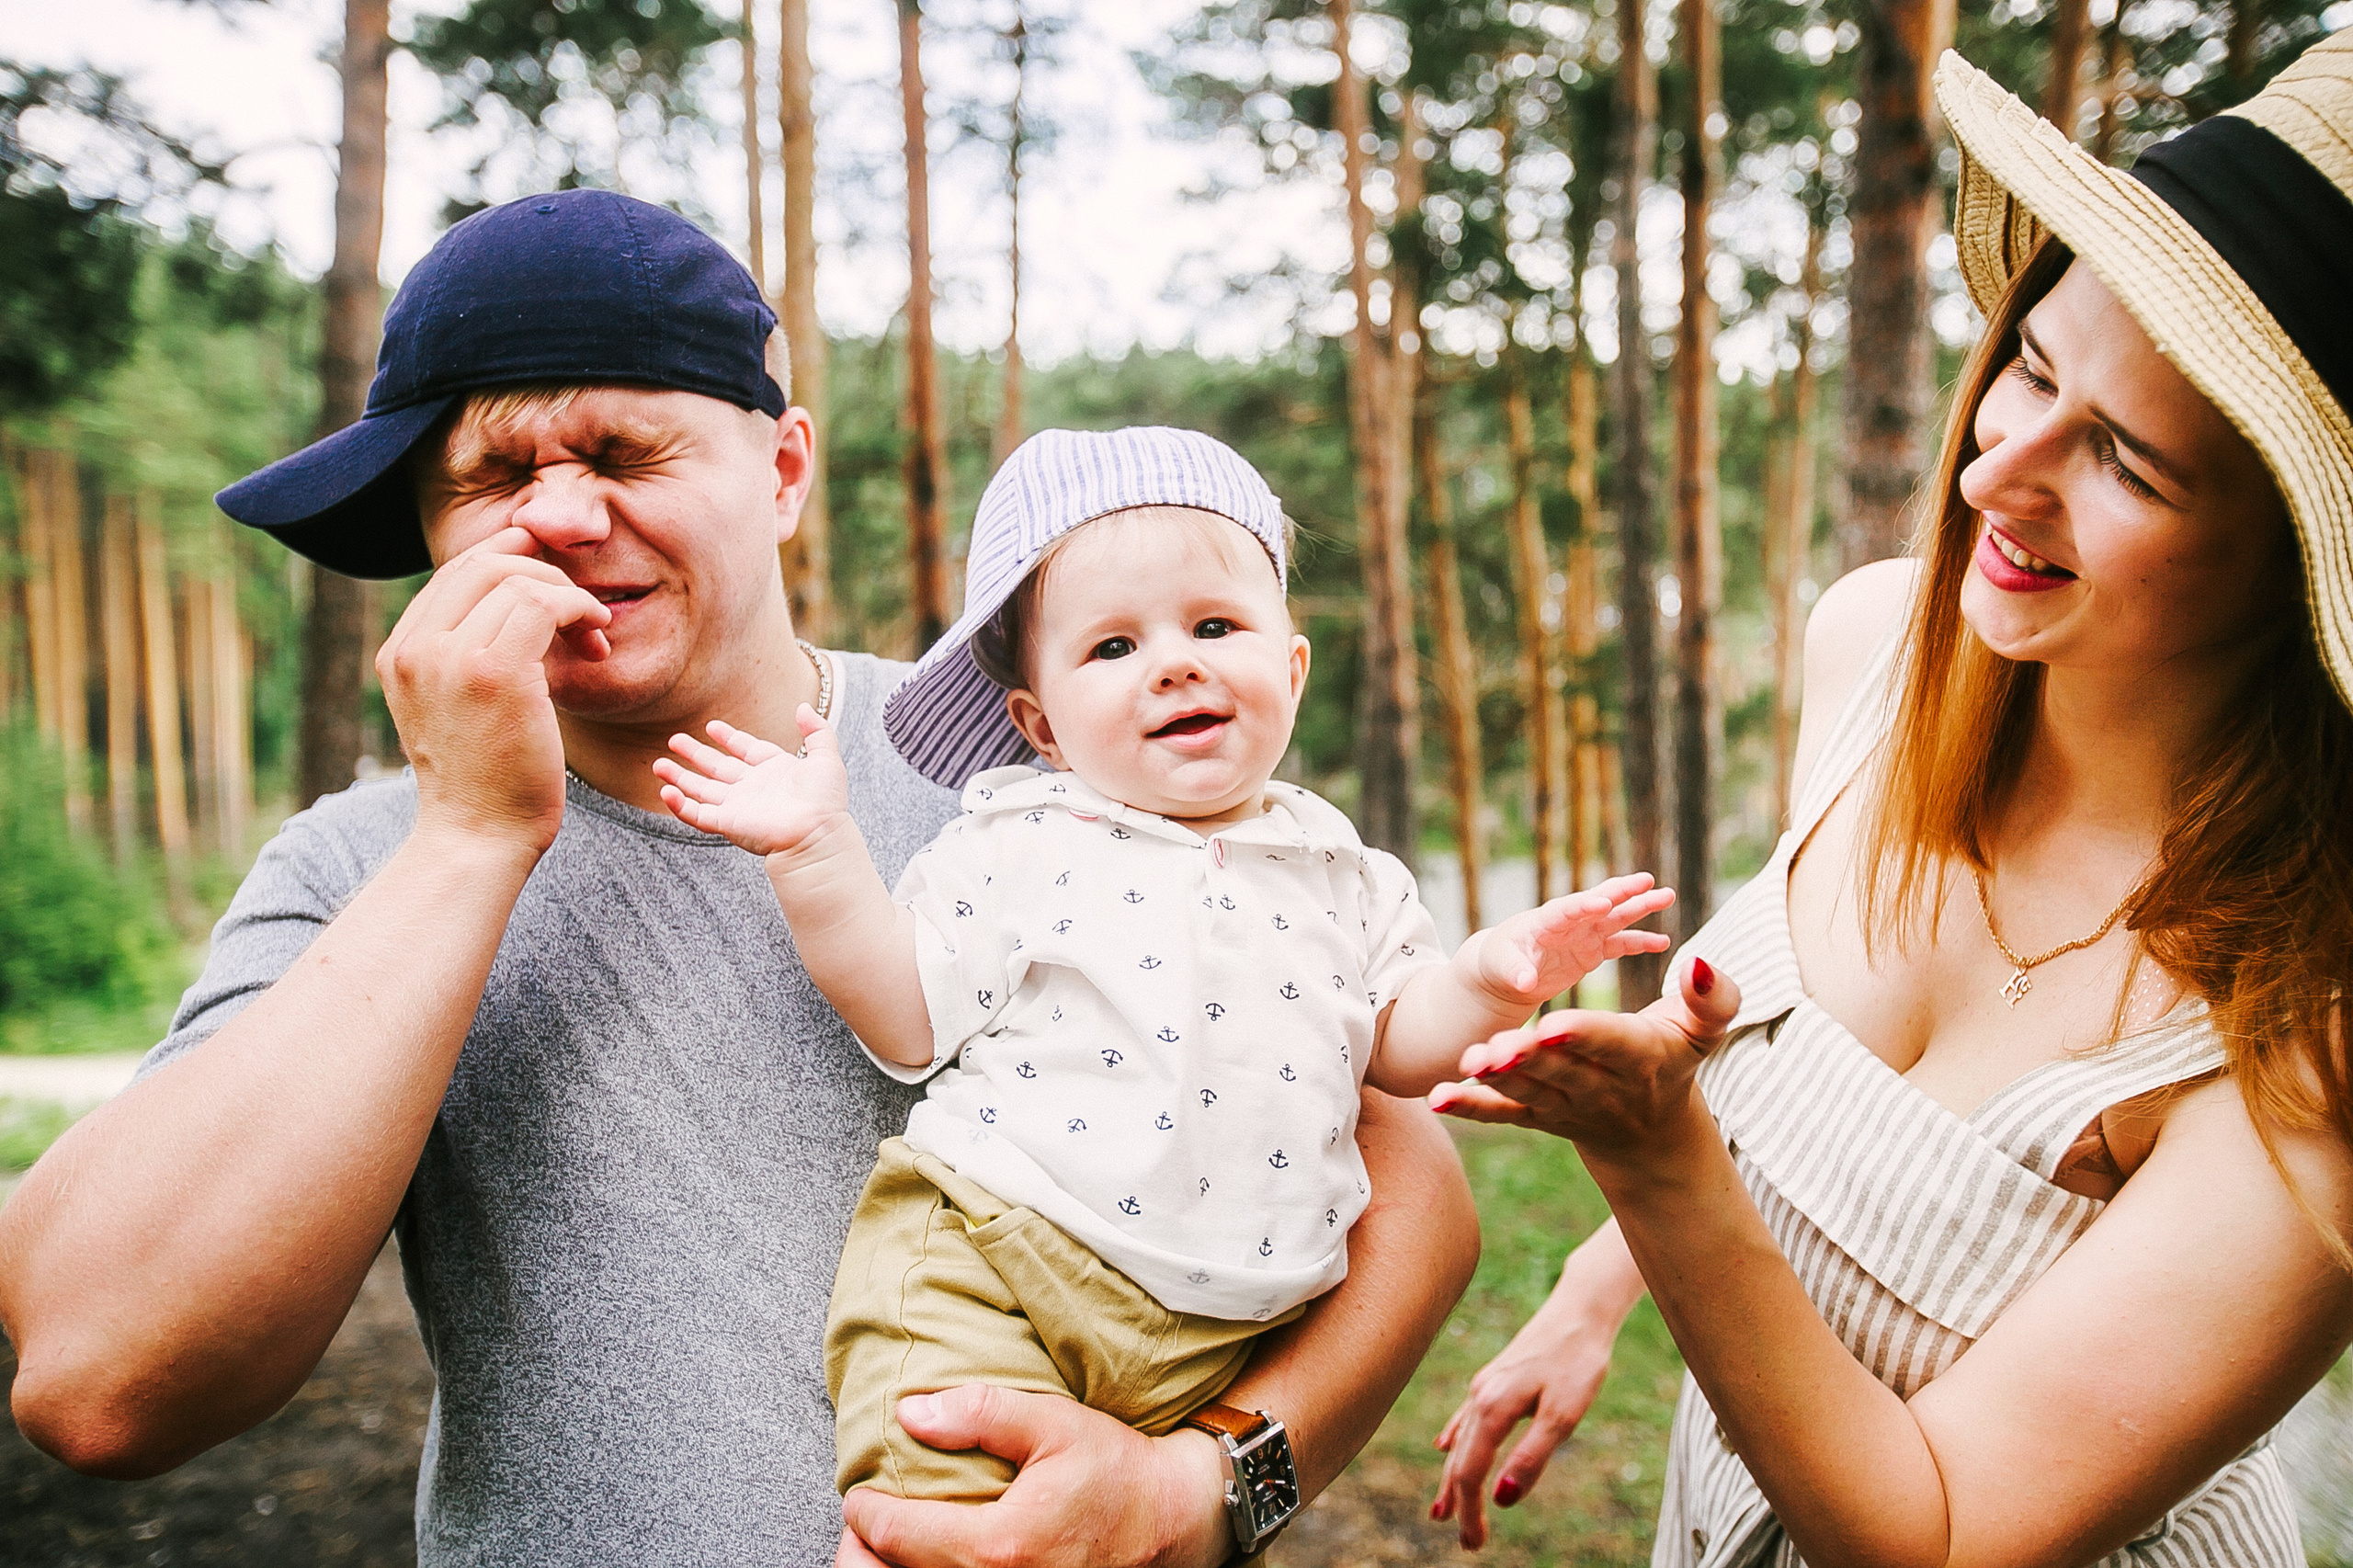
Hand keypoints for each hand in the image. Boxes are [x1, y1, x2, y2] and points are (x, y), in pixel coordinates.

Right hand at [376, 526, 611, 852]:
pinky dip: (579, 608)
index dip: (509, 559)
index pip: (455, 573)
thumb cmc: (484, 779)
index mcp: (399, 655)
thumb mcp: (454, 707)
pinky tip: (597, 636)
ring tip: (592, 634)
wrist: (479, 837)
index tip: (551, 578)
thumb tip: (507, 595)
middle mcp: (415, 650)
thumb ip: (464, 654)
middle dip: (541, 572)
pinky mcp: (496, 673)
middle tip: (577, 610)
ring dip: (569, 596)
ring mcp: (451, 659)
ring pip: (518, 580)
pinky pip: (544, 603)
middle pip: (483, 564)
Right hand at [652, 708, 845, 855]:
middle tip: (674, 740)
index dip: (729, 738)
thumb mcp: (826, 757)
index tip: (711, 726)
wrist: (816, 833)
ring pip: (701, 790)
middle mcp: (753, 787)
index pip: (746, 750)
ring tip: (658, 764)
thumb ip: (816, 730)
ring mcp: (738, 805)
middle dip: (695, 754)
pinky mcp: (727, 822)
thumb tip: (801, 706)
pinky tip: (665, 791)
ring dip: (679, 777)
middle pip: (717, 768)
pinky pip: (697, 813)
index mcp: (775, 770)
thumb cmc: (824, 800)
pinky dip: (679, 805)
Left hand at [840, 1385, 1230, 1567]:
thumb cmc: (1115, 1468)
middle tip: (862, 1525)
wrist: (1173, 1520)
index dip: (866, 1511)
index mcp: (1000, 1544)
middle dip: (865, 1554)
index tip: (860, 1492)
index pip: (899, 1535)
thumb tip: (910, 1414)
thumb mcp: (1053, 1423)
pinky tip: (929, 1557)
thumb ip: (980, 1413)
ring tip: (887, 1544)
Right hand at [1431, 1290, 1618, 1549]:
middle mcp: (1480, 1398)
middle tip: (1467, 1544)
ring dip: (1452, 1478)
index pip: (1471, 1473)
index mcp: (1493, 1410)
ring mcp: (1485, 1386)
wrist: (1581, 1309)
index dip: (1471, 1512)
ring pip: (1461, 1441)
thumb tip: (1501, 1498)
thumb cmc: (1578, 1361)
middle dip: (1461, 1504)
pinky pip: (1465, 1418)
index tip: (1474, 1544)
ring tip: (1441, 1509)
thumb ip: (1531, 1457)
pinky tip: (1444, 1446)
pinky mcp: (1495, 1377)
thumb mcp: (1563, 1415)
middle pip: (1462, 1461)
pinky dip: (1454, 1441)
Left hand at [1434, 956, 1740, 1167]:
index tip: (1554, 1024)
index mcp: (1640, 1059)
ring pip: (1528, 1092)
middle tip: (1496, 1043)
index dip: (1583, 1034)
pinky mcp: (1537, 1116)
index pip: (1610, 1044)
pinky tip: (1437, 1097)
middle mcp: (1601, 1089)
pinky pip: (1502, 1114)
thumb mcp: (1704, 1031)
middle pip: (1561, 1071)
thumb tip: (1699, 961)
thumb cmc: (1676, 1060)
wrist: (1651, 1135)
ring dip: (1495, 1078)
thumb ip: (1711, 998)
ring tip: (1466, 1059)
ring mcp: (1565, 1106)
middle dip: (1530, 1058)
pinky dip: (1470, 1108)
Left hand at [1466, 874, 1675, 1010]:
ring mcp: (1583, 935)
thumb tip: (1524, 982)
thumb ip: (1515, 972)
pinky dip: (1641, 943)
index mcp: (1544, 921)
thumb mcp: (1502, 967)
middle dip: (1622, 891)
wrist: (1505, 972)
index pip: (1566, 910)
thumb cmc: (1499, 963)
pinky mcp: (1592, 951)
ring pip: (1616, 917)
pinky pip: (1621, 944)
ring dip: (1640, 907)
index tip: (1604, 901)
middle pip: (1598, 902)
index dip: (1584, 905)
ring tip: (1667, 896)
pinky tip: (1663, 941)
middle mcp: (1569, 923)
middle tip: (1648, 880)